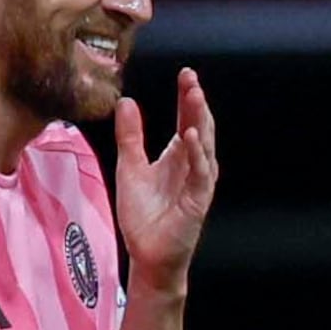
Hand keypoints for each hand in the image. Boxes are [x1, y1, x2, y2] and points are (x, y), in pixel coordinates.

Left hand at [113, 67, 217, 290]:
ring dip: (200, 121)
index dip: (187, 98)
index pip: (187, 119)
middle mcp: (192, 165)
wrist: (148, 255)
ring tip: (194, 97)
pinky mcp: (198, 200)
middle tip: (191, 79)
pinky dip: (197, 154)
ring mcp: (198, 182)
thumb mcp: (130, 167)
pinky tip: (190, 136)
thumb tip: (126, 102)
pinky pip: (200, 173)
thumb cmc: (143, 216)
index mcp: (179, 156)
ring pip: (204, 145)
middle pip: (199, 126)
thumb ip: (130, 136)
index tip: (186, 74)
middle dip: (196, 102)